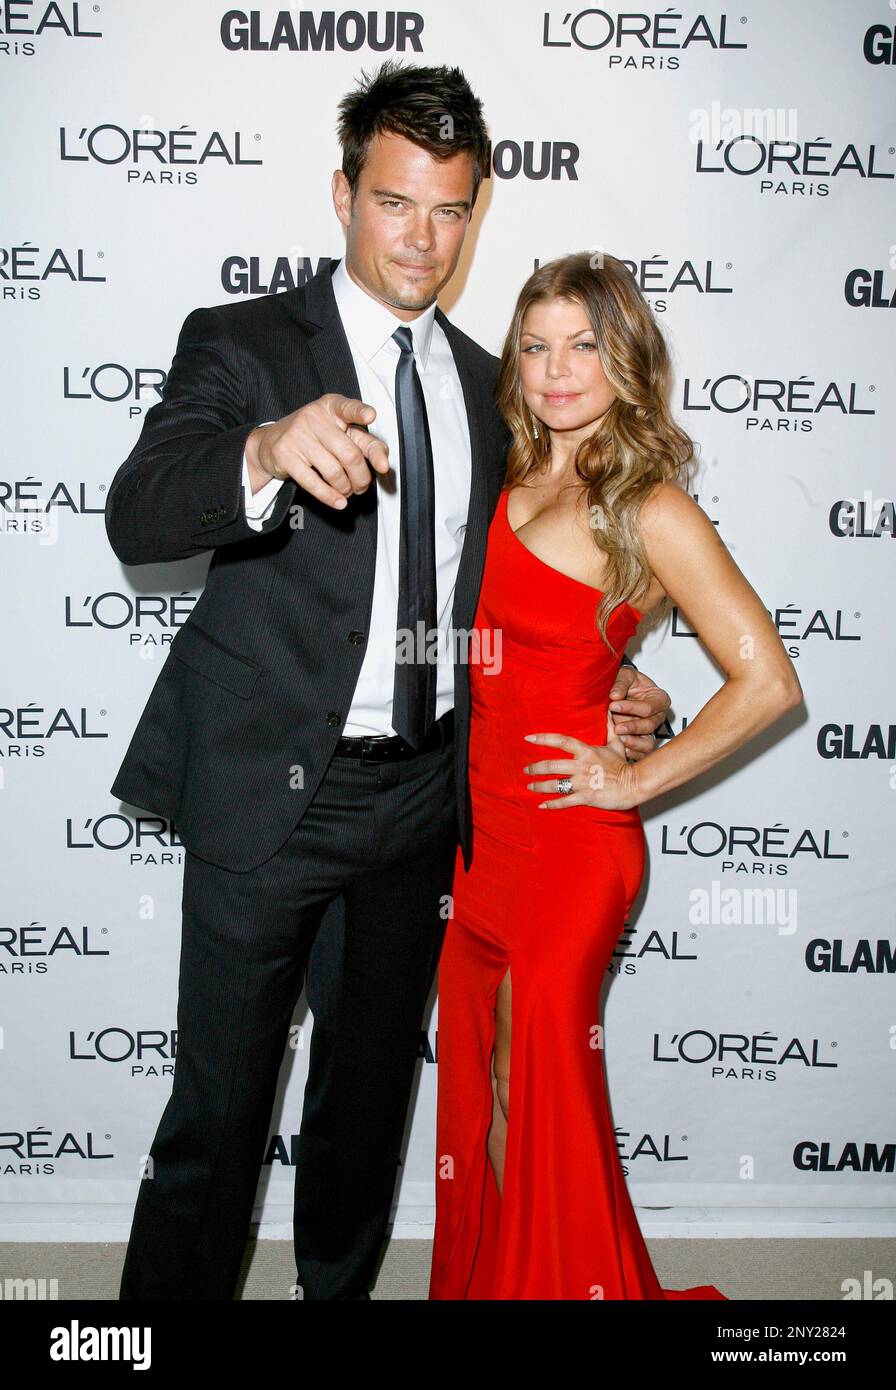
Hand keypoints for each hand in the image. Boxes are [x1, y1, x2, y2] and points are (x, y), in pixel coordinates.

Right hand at [246, 393, 390, 509]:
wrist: (271, 442)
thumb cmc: (313, 436)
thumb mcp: (337, 431)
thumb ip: (363, 442)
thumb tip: (383, 461)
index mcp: (331, 407)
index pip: (348, 408)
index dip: (360, 412)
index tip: (371, 417)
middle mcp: (314, 417)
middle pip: (350, 454)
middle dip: (361, 477)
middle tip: (362, 486)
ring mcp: (298, 435)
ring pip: (334, 472)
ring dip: (346, 488)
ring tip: (347, 491)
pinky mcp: (285, 455)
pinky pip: (313, 483)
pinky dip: (330, 497)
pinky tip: (339, 502)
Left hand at [523, 728, 640, 810]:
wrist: (634, 785)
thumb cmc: (624, 765)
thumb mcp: (616, 744)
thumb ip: (610, 727)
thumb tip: (609, 710)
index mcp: (586, 751)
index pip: (561, 741)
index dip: (543, 739)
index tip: (529, 738)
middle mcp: (581, 766)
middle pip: (551, 765)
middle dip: (535, 768)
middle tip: (526, 770)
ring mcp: (583, 782)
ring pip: (555, 784)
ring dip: (539, 786)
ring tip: (530, 786)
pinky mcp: (586, 797)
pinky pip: (564, 801)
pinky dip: (552, 804)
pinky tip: (542, 805)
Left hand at [605, 664, 669, 762]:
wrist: (621, 691)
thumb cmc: (628, 682)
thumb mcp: (625, 675)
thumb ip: (621, 683)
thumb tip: (615, 695)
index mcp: (659, 699)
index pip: (648, 707)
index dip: (631, 707)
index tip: (614, 705)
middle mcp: (658, 716)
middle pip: (649, 726)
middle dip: (632, 727)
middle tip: (616, 727)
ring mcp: (651, 730)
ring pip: (648, 741)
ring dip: (634, 742)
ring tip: (620, 739)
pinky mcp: (643, 740)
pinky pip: (643, 752)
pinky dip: (634, 753)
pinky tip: (623, 750)